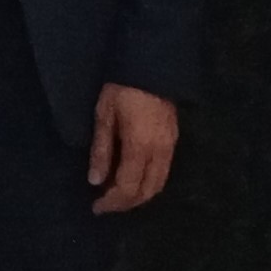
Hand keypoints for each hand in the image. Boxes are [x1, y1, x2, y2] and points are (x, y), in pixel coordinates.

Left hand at [87, 84, 179, 214]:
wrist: (150, 63)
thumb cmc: (121, 88)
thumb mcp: (104, 116)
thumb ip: (101, 150)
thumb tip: (95, 181)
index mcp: (140, 146)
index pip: (128, 187)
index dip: (112, 202)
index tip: (96, 207)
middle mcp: (160, 151)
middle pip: (147, 191)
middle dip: (126, 203)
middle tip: (106, 205)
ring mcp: (171, 146)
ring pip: (159, 184)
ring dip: (140, 195)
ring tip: (118, 195)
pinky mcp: (175, 139)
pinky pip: (164, 171)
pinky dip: (149, 183)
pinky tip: (134, 178)